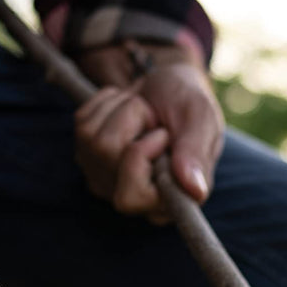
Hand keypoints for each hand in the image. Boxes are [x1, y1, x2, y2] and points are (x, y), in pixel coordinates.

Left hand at [73, 44, 223, 221]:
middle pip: (106, 157)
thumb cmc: (189, 104)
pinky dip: (106, 105)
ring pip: (93, 140)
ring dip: (122, 110)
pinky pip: (84, 124)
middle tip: (154, 119)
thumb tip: (195, 190)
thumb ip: (196, 154)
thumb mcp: (201, 120)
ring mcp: (106, 180)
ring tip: (144, 112)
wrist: (169, 85)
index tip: (162, 134)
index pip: (132, 198)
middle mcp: (135, 199)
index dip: (140, 157)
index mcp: (170, 200)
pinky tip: (126, 111)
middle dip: (129, 121)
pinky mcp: (86, 158)